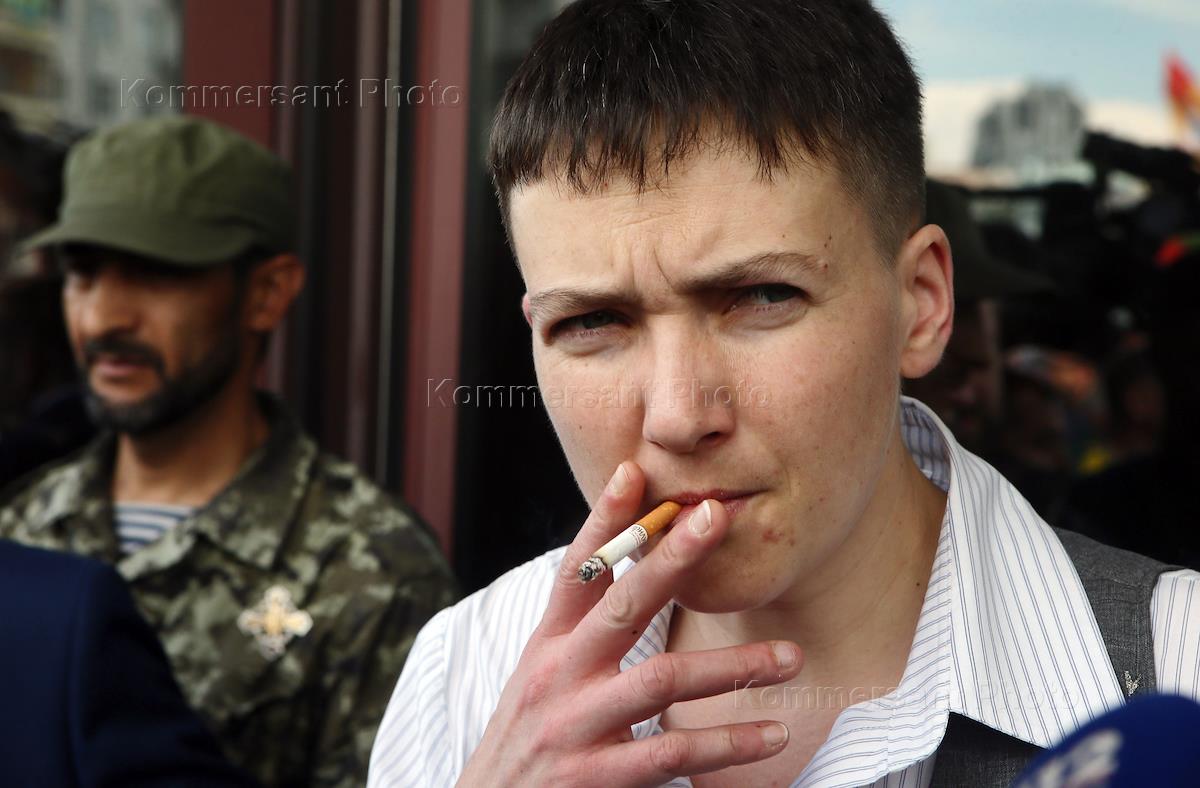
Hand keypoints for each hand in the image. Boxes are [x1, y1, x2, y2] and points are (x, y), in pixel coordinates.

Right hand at [456, 461, 802, 786]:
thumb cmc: (525, 747)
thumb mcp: (538, 682)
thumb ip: (579, 639)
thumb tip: (626, 580)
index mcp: (545, 647)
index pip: (575, 571)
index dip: (602, 521)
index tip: (633, 472)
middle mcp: (555, 676)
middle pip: (620, 603)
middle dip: (671, 557)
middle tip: (718, 516)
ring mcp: (573, 725)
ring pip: (661, 679)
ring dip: (733, 665)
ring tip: (790, 658)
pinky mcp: (591, 778)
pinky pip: (672, 752)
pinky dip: (726, 743)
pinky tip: (769, 736)